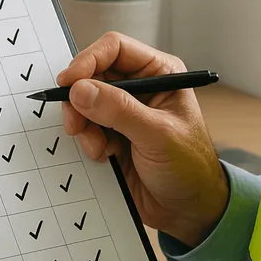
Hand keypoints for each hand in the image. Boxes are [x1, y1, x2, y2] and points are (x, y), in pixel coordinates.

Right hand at [58, 32, 227, 247]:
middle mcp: (139, 87)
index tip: (70, 81)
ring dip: (83, 124)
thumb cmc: (190, 168)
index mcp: (159, 73)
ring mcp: (124, 112)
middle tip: (75, 122)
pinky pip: (86, 127)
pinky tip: (105, 156)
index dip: (89, 60)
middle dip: (80, 98)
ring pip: (85, 102)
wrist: (189, 211)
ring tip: (98, 147)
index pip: (115, 49)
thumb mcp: (157, 136)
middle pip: (93, 74)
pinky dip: (87, 141)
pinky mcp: (112, 135)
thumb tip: (81, 89)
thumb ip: (119, 111)